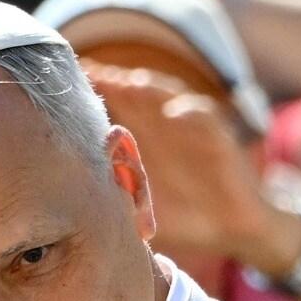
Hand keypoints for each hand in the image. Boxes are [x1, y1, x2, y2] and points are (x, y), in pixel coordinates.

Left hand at [85, 62, 300, 275]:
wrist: (235, 229)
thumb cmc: (188, 218)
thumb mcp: (143, 209)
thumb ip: (115, 200)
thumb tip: (68, 209)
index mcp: (148, 141)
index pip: (118, 110)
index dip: (96, 98)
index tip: (66, 87)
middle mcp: (167, 129)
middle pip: (137, 97)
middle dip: (114, 82)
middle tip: (89, 71)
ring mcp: (193, 131)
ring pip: (169, 101)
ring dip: (148, 91)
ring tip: (127, 83)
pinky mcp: (220, 141)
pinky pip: (206, 121)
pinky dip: (190, 114)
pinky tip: (173, 114)